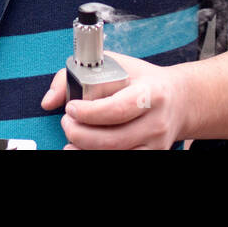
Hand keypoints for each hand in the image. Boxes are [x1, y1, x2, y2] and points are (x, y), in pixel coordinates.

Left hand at [40, 53, 189, 149]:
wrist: (179, 99)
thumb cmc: (142, 80)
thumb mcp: (114, 65)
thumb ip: (76, 75)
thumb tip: (48, 101)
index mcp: (150, 92)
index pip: (117, 109)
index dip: (89, 113)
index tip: (70, 108)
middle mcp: (156, 121)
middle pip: (113, 140)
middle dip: (80, 134)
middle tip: (67, 123)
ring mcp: (156, 144)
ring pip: (116, 155)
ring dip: (85, 150)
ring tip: (71, 139)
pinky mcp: (154, 155)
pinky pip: (124, 161)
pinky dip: (98, 157)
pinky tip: (83, 150)